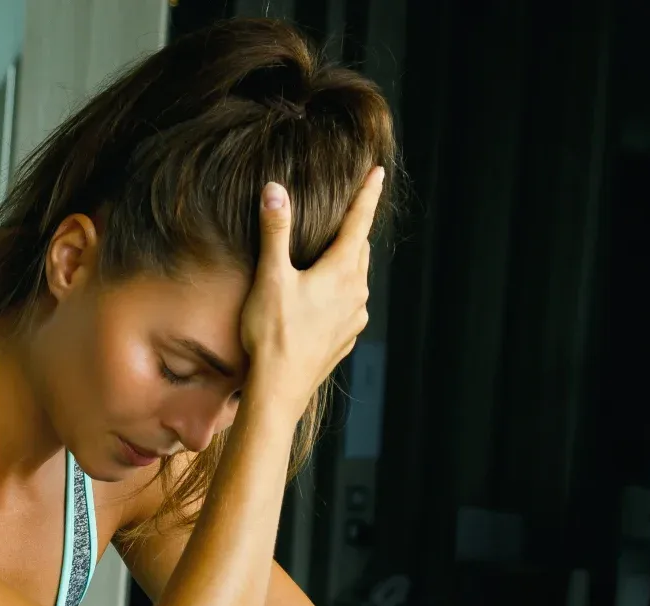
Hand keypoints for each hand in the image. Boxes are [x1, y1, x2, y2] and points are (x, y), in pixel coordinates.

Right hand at [238, 165, 385, 423]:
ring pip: (357, 277)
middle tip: (349, 212)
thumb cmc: (273, 334)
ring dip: (347, 261)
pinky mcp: (346, 338)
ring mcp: (354, 317)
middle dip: (354, 228)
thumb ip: (275, 232)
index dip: (367, 194)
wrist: (280, 389)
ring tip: (331, 254)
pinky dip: (341, 291)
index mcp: (340, 271)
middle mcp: (356, 292)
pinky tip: (324, 297)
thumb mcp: (271, 278)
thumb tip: (274, 190)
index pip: (359, 222)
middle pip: (359, 249)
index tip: (378, 173)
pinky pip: (350, 304)